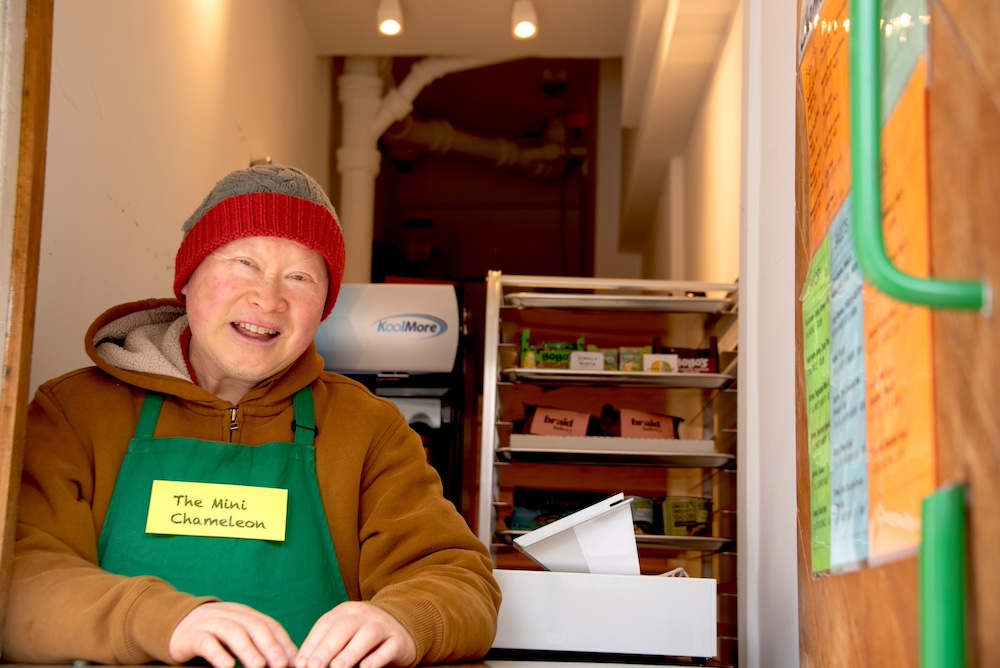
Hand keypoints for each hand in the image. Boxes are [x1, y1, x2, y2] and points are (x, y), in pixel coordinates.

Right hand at [169, 601, 298, 667]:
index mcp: (245, 614)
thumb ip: (257, 645)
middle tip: (281, 664)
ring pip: (233, 632)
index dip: (283, 641)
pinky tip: (227, 666)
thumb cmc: (214, 636)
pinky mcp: (192, 635)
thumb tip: (285, 661)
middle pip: (254, 626)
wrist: (175, 625)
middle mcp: (230, 614)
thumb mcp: (237, 637)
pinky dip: (218, 653)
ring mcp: (210, 622)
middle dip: (270, 645)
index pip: (269, 624)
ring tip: (259, 667)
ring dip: (248, 650)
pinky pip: (206, 642)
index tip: (294, 660)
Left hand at [295, 601, 416, 667]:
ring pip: (366, 635)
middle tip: (314, 666)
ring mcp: (383, 626)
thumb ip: (328, 644)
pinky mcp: (399, 640)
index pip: (326, 624)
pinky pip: (388, 648)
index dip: (311, 644)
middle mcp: (364, 615)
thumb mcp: (346, 632)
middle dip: (327, 648)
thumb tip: (304, 663)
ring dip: (350, 652)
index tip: (301, 664)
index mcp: (346, 611)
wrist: (403, 625)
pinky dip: (377, 658)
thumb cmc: (364, 635)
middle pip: (344, 628)